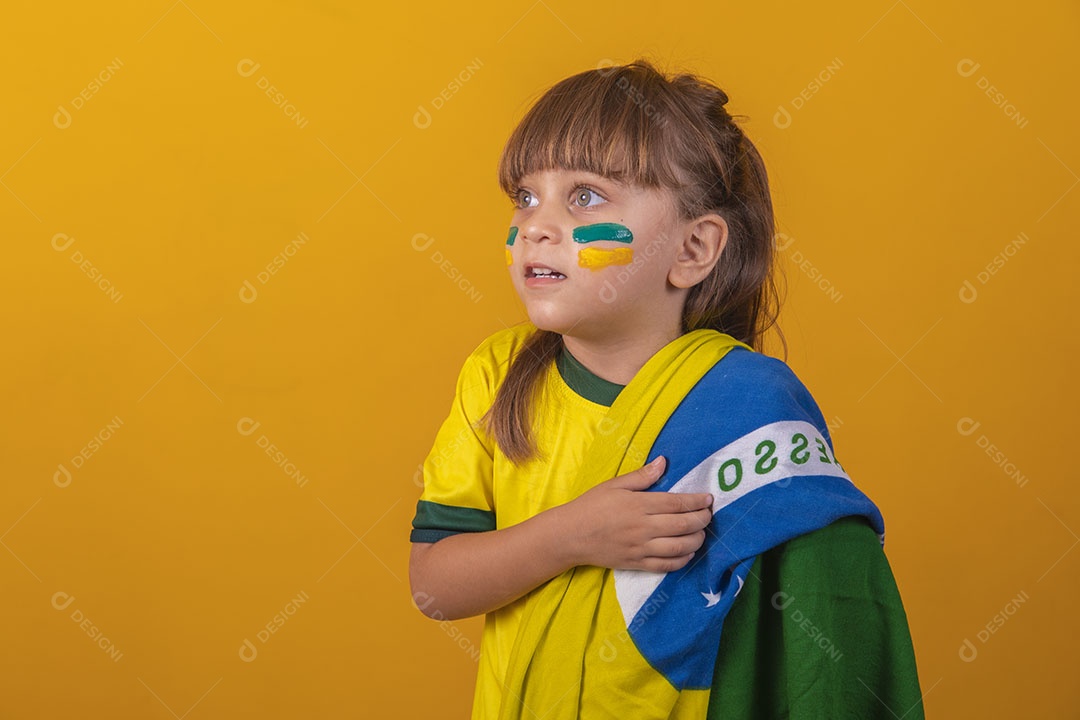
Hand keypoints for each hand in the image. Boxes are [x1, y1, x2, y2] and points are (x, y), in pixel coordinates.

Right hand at [556, 456, 713, 571]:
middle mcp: (643, 527)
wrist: (570, 535)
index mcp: (639, 505)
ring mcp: (641, 548)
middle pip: (683, 525)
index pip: (677, 503)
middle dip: (702, 520)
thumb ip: (642, 476)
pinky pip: (666, 565)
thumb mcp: (614, 485)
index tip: (708, 499)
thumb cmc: (591, 506)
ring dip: (696, 540)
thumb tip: (663, 462)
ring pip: (679, 547)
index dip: (697, 501)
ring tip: (701, 533)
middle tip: (709, 515)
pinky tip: (688, 553)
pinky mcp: (637, 564)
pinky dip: (682, 560)